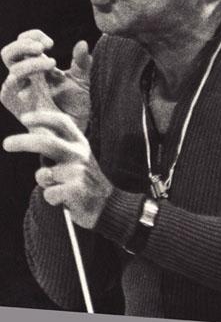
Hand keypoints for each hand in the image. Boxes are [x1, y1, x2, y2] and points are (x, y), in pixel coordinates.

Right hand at [1, 29, 91, 131]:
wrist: (76, 130)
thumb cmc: (77, 105)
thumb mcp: (83, 81)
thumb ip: (82, 62)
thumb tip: (82, 43)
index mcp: (38, 66)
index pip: (25, 42)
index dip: (33, 36)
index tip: (50, 43)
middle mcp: (26, 77)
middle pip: (9, 53)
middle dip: (23, 45)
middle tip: (43, 47)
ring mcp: (20, 91)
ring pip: (11, 70)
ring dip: (29, 63)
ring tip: (51, 63)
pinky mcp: (18, 107)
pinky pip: (7, 92)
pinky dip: (18, 82)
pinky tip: (36, 81)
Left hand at [3, 110, 112, 228]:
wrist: (108, 205)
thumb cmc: (85, 181)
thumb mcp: (77, 158)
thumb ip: (58, 148)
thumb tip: (33, 134)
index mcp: (80, 143)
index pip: (62, 123)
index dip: (43, 117)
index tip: (25, 118)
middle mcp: (80, 153)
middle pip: (47, 142)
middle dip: (24, 141)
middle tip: (6, 143)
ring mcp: (78, 171)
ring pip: (43, 175)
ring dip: (45, 184)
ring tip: (60, 188)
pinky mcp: (76, 189)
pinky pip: (48, 194)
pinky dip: (52, 199)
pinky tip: (67, 200)